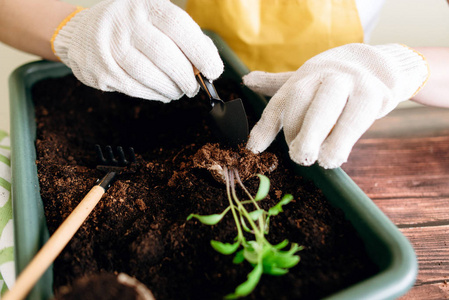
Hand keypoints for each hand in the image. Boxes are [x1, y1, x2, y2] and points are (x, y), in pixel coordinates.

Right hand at [52, 0, 222, 101]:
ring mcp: (110, 46)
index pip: (179, 26)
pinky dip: (155, 94)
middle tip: (194, 86)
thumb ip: (184, 36)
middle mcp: (125, 22)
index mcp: (145, 4)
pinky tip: (163, 93)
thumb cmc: (130, 26)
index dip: (201, 51)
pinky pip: (136, 89)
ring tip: (179, 90)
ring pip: (150, 76)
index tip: (213, 70)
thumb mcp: (155, 18)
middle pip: (165, 56)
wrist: (81, 32)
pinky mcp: (102, 70)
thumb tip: (210, 62)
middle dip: (187, 77)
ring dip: (172, 88)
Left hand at [244, 43, 427, 168]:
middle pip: (303, 99)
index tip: (253, 148)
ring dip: (324, 138)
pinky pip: (355, 119)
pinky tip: (338, 156)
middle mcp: (322, 75)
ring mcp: (348, 82)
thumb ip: (277, 85)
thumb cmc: (335, 79)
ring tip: (322, 160)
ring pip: (329, 108)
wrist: (381, 65)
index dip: (265, 126)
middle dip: (298, 129)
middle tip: (299, 157)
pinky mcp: (372, 94)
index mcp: (304, 75)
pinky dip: (344, 140)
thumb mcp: (306, 79)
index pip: (280, 102)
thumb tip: (246, 80)